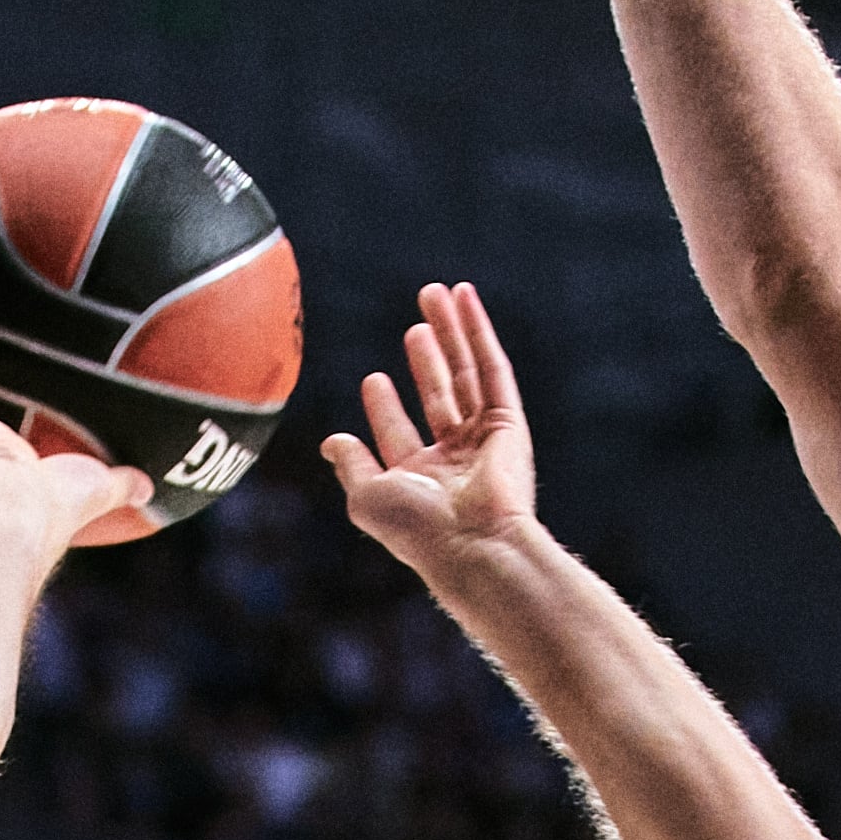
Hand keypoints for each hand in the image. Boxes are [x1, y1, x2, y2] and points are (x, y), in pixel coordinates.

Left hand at [324, 283, 540, 575]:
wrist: (473, 544)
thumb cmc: (419, 531)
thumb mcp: (368, 497)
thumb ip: (351, 465)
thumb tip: (331, 441)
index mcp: (421, 480)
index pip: (401, 433)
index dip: (385, 407)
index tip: (374, 380)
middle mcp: (455, 459)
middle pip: (440, 394)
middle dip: (427, 358)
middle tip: (415, 324)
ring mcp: (485, 440)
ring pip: (466, 373)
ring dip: (452, 332)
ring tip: (435, 295)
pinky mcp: (509, 425)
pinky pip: (493, 369)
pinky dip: (479, 332)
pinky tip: (465, 300)